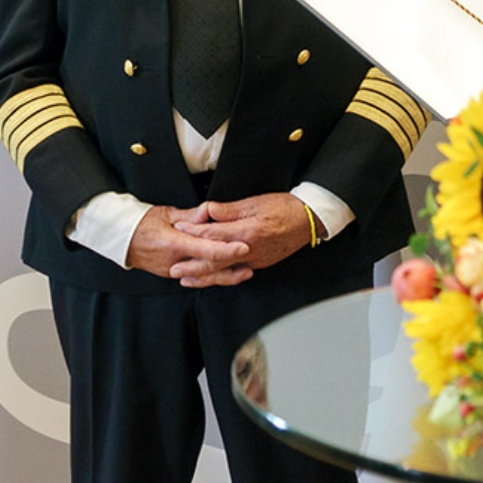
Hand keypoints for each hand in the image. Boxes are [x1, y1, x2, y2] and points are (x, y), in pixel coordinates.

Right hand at [126, 204, 252, 286]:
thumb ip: (190, 216)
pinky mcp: (170, 274)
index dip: (227, 249)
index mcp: (173, 244)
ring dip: (224, 276)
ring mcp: (171, 270)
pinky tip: (224, 273)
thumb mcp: (166, 213)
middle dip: (231, 270)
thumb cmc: (141, 223)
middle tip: (251, 265)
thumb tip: (208, 212)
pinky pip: (194, 277)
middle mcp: (173, 261)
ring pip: (202, 277)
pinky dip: (210, 275)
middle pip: (207, 269)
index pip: (206, 249)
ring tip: (243, 272)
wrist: (120, 238)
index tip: (244, 247)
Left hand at [175, 192, 313, 276]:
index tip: (179, 230)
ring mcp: (256, 260)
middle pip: (216, 261)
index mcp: (247, 231)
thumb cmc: (285, 208)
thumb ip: (228, 210)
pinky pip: (237, 273)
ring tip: (186, 280)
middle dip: (193, 266)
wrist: (308, 220)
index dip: (193, 232)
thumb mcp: (255, 202)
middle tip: (174, 269)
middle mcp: (250, 250)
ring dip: (204, 277)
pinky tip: (212, 278)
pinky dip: (221, 277)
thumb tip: (207, 211)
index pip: (214, 234)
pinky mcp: (260, 264)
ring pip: (225, 272)